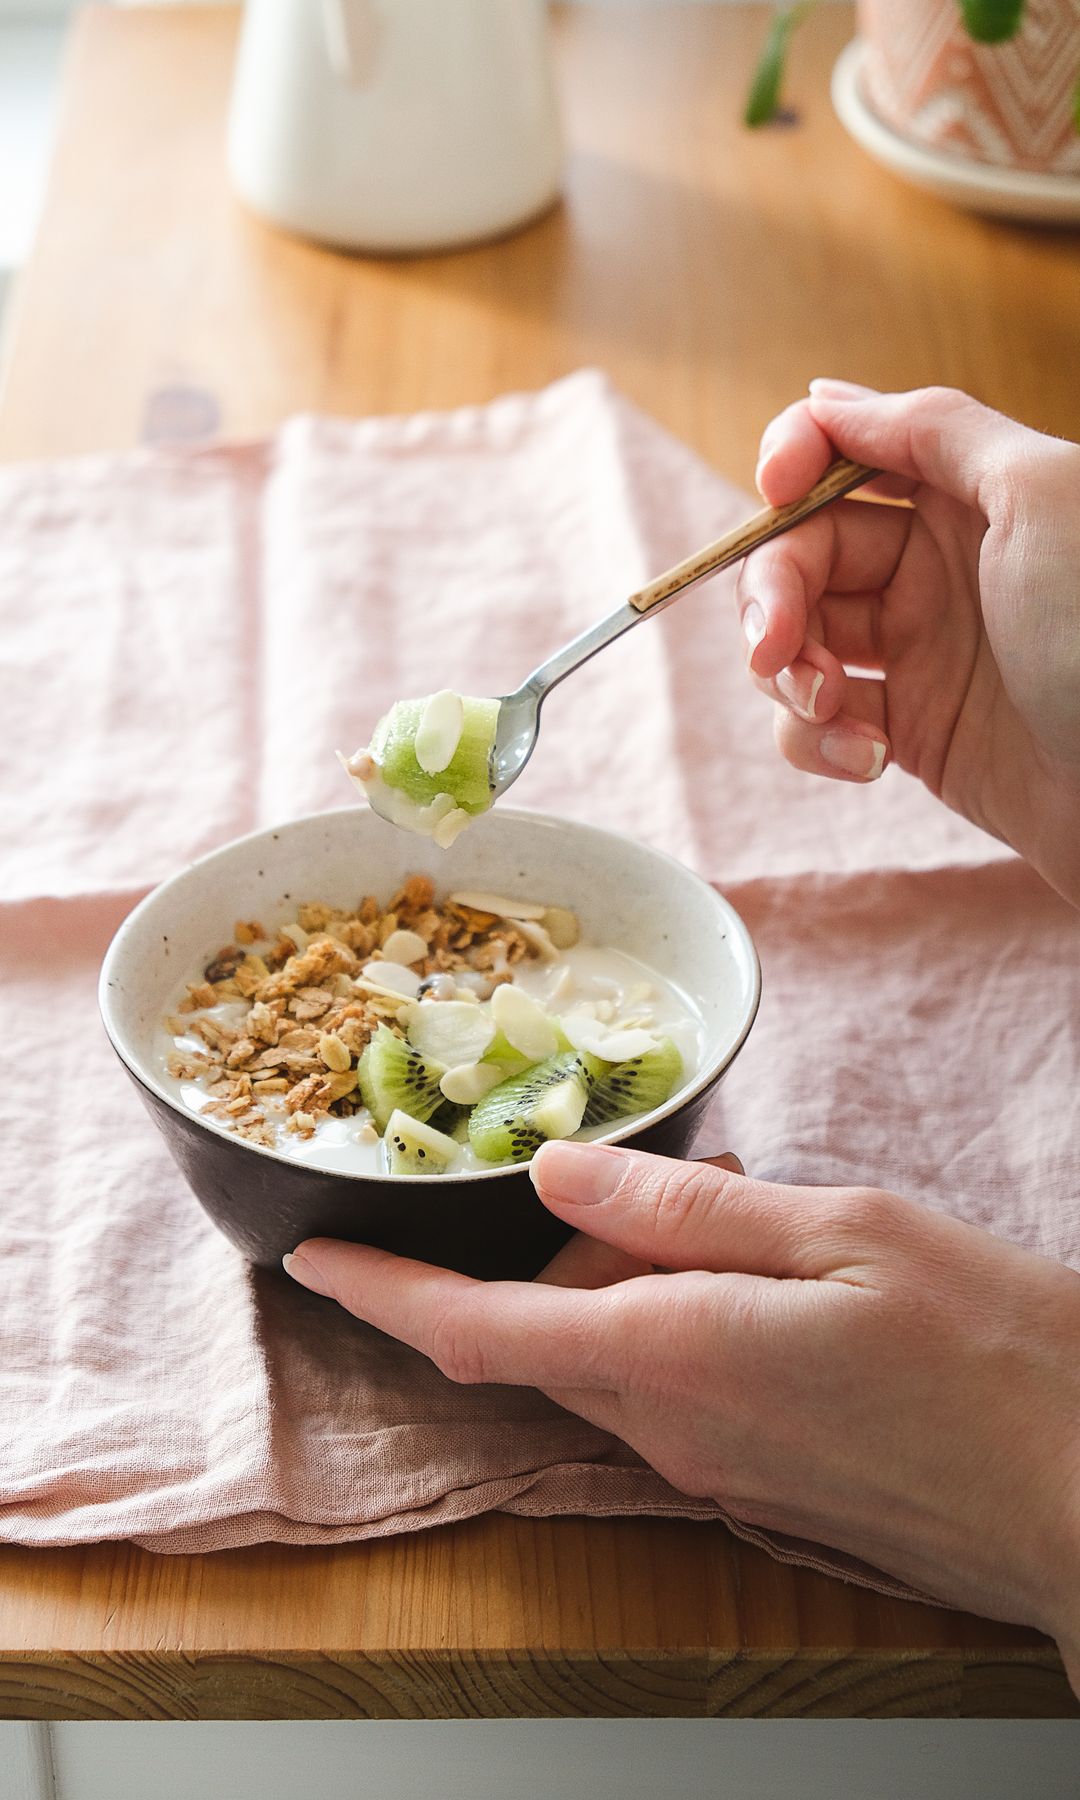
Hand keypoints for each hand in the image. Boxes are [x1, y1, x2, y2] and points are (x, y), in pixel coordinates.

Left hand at [284, 1141, 1079, 1687]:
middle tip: (646, 1178)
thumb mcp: (840, 1234)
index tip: (316, 1261)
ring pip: (610, 1359)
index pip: (478, 1329)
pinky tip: (771, 1282)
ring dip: (629, 1283)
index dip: (384, 1292)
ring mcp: (713, 1469)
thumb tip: (561, 1173)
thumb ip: (684, 1212)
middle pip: (545, 1334)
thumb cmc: (991, 1353)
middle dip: (557, 1250)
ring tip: (740, 1220)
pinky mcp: (756, 1484)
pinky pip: (670, 1391)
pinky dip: (677, 1322)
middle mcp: (670, 1429)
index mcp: (672, 1355)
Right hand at [736, 381, 1079, 907]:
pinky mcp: (904, 733)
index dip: (791, 462)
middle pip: (799, 551)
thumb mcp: (1041, 492)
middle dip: (772, 594)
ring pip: (793, 639)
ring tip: (830, 708)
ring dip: (786, 674)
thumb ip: (934, 430)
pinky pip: (815, 722)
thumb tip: (825, 398)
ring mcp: (915, 652)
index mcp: (967, 493)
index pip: (843, 451)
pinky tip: (868, 758)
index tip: (773, 494)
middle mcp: (934, 565)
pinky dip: (817, 739)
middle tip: (775, 647)